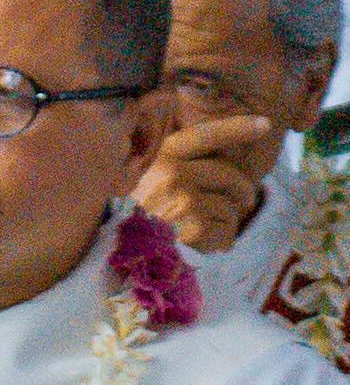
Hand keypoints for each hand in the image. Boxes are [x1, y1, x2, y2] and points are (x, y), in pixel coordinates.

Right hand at [135, 104, 289, 253]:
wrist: (120, 260)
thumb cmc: (132, 223)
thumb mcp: (144, 183)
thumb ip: (172, 166)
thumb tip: (215, 156)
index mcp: (160, 159)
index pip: (206, 135)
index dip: (237, 128)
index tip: (264, 124)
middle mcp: (171, 174)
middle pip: (230, 176)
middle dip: (242, 193)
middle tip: (242, 206)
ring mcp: (183, 200)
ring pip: (231, 207)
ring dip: (226, 224)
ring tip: (206, 234)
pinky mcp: (193, 227)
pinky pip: (226, 231)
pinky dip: (220, 243)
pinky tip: (203, 247)